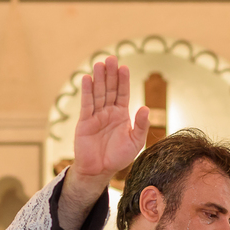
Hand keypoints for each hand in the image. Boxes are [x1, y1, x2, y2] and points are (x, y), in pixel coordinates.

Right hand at [71, 56, 148, 185]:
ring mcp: (96, 115)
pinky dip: (87, 92)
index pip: (122, 93)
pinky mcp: (84, 122)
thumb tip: (145, 108)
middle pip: (109, 89)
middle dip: (110, 74)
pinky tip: (87, 79)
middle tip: (111, 58)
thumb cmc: (118, 157)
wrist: (99, 171)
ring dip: (98, 78)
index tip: (124, 67)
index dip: (123, 80)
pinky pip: (86, 104)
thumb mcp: (135, 142)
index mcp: (121, 115)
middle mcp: (108, 112)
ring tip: (99, 63)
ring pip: (98, 93)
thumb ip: (141, 125)